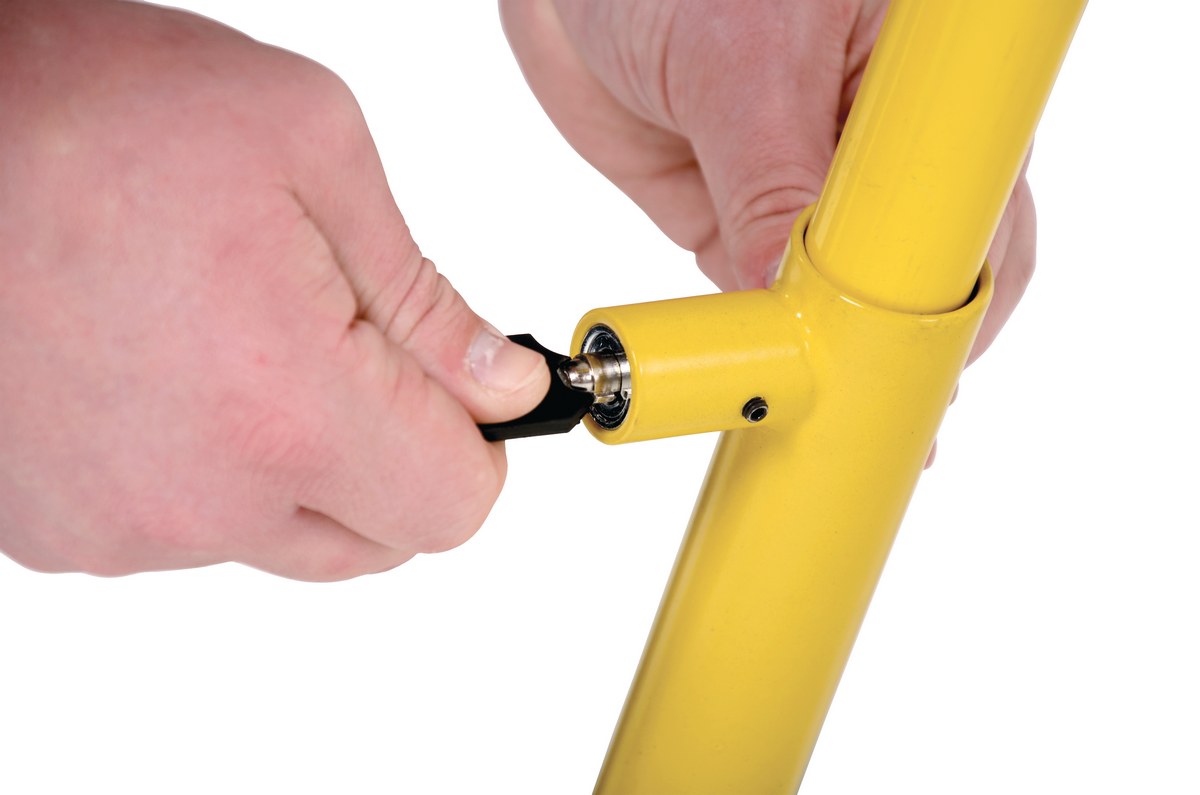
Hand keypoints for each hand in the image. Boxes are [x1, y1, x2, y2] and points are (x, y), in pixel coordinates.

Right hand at [0, 0, 547, 579]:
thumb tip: (499, 388)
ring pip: (276, 535)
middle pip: (374, 538)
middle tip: (350, 351)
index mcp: (288, 413)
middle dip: (392, 456)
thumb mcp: (309, 147)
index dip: (476, 449)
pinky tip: (162, 368)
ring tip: (232, 339)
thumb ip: (425, 297)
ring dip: (291, 461)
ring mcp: (117, 526)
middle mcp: (201, 500)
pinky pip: (178, 526)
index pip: (451, 507)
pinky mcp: (53, 527)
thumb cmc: (88, 113)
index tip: (465, 397)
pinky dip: (200, 464)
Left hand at [501, 0, 1033, 363]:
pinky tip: (750, 369)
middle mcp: (872, 141)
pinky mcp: (734, 217)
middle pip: (918, 265)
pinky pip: (758, 293)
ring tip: (810, 402)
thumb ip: (770, 180)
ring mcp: (802, 186)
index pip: (975, 204)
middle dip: (894, 335)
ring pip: (837, 292)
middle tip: (869, 404)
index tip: (924, 359)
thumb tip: (798, 289)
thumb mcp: (735, 61)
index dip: (958, 291)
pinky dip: (754, 338)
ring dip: (822, 348)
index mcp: (916, 80)